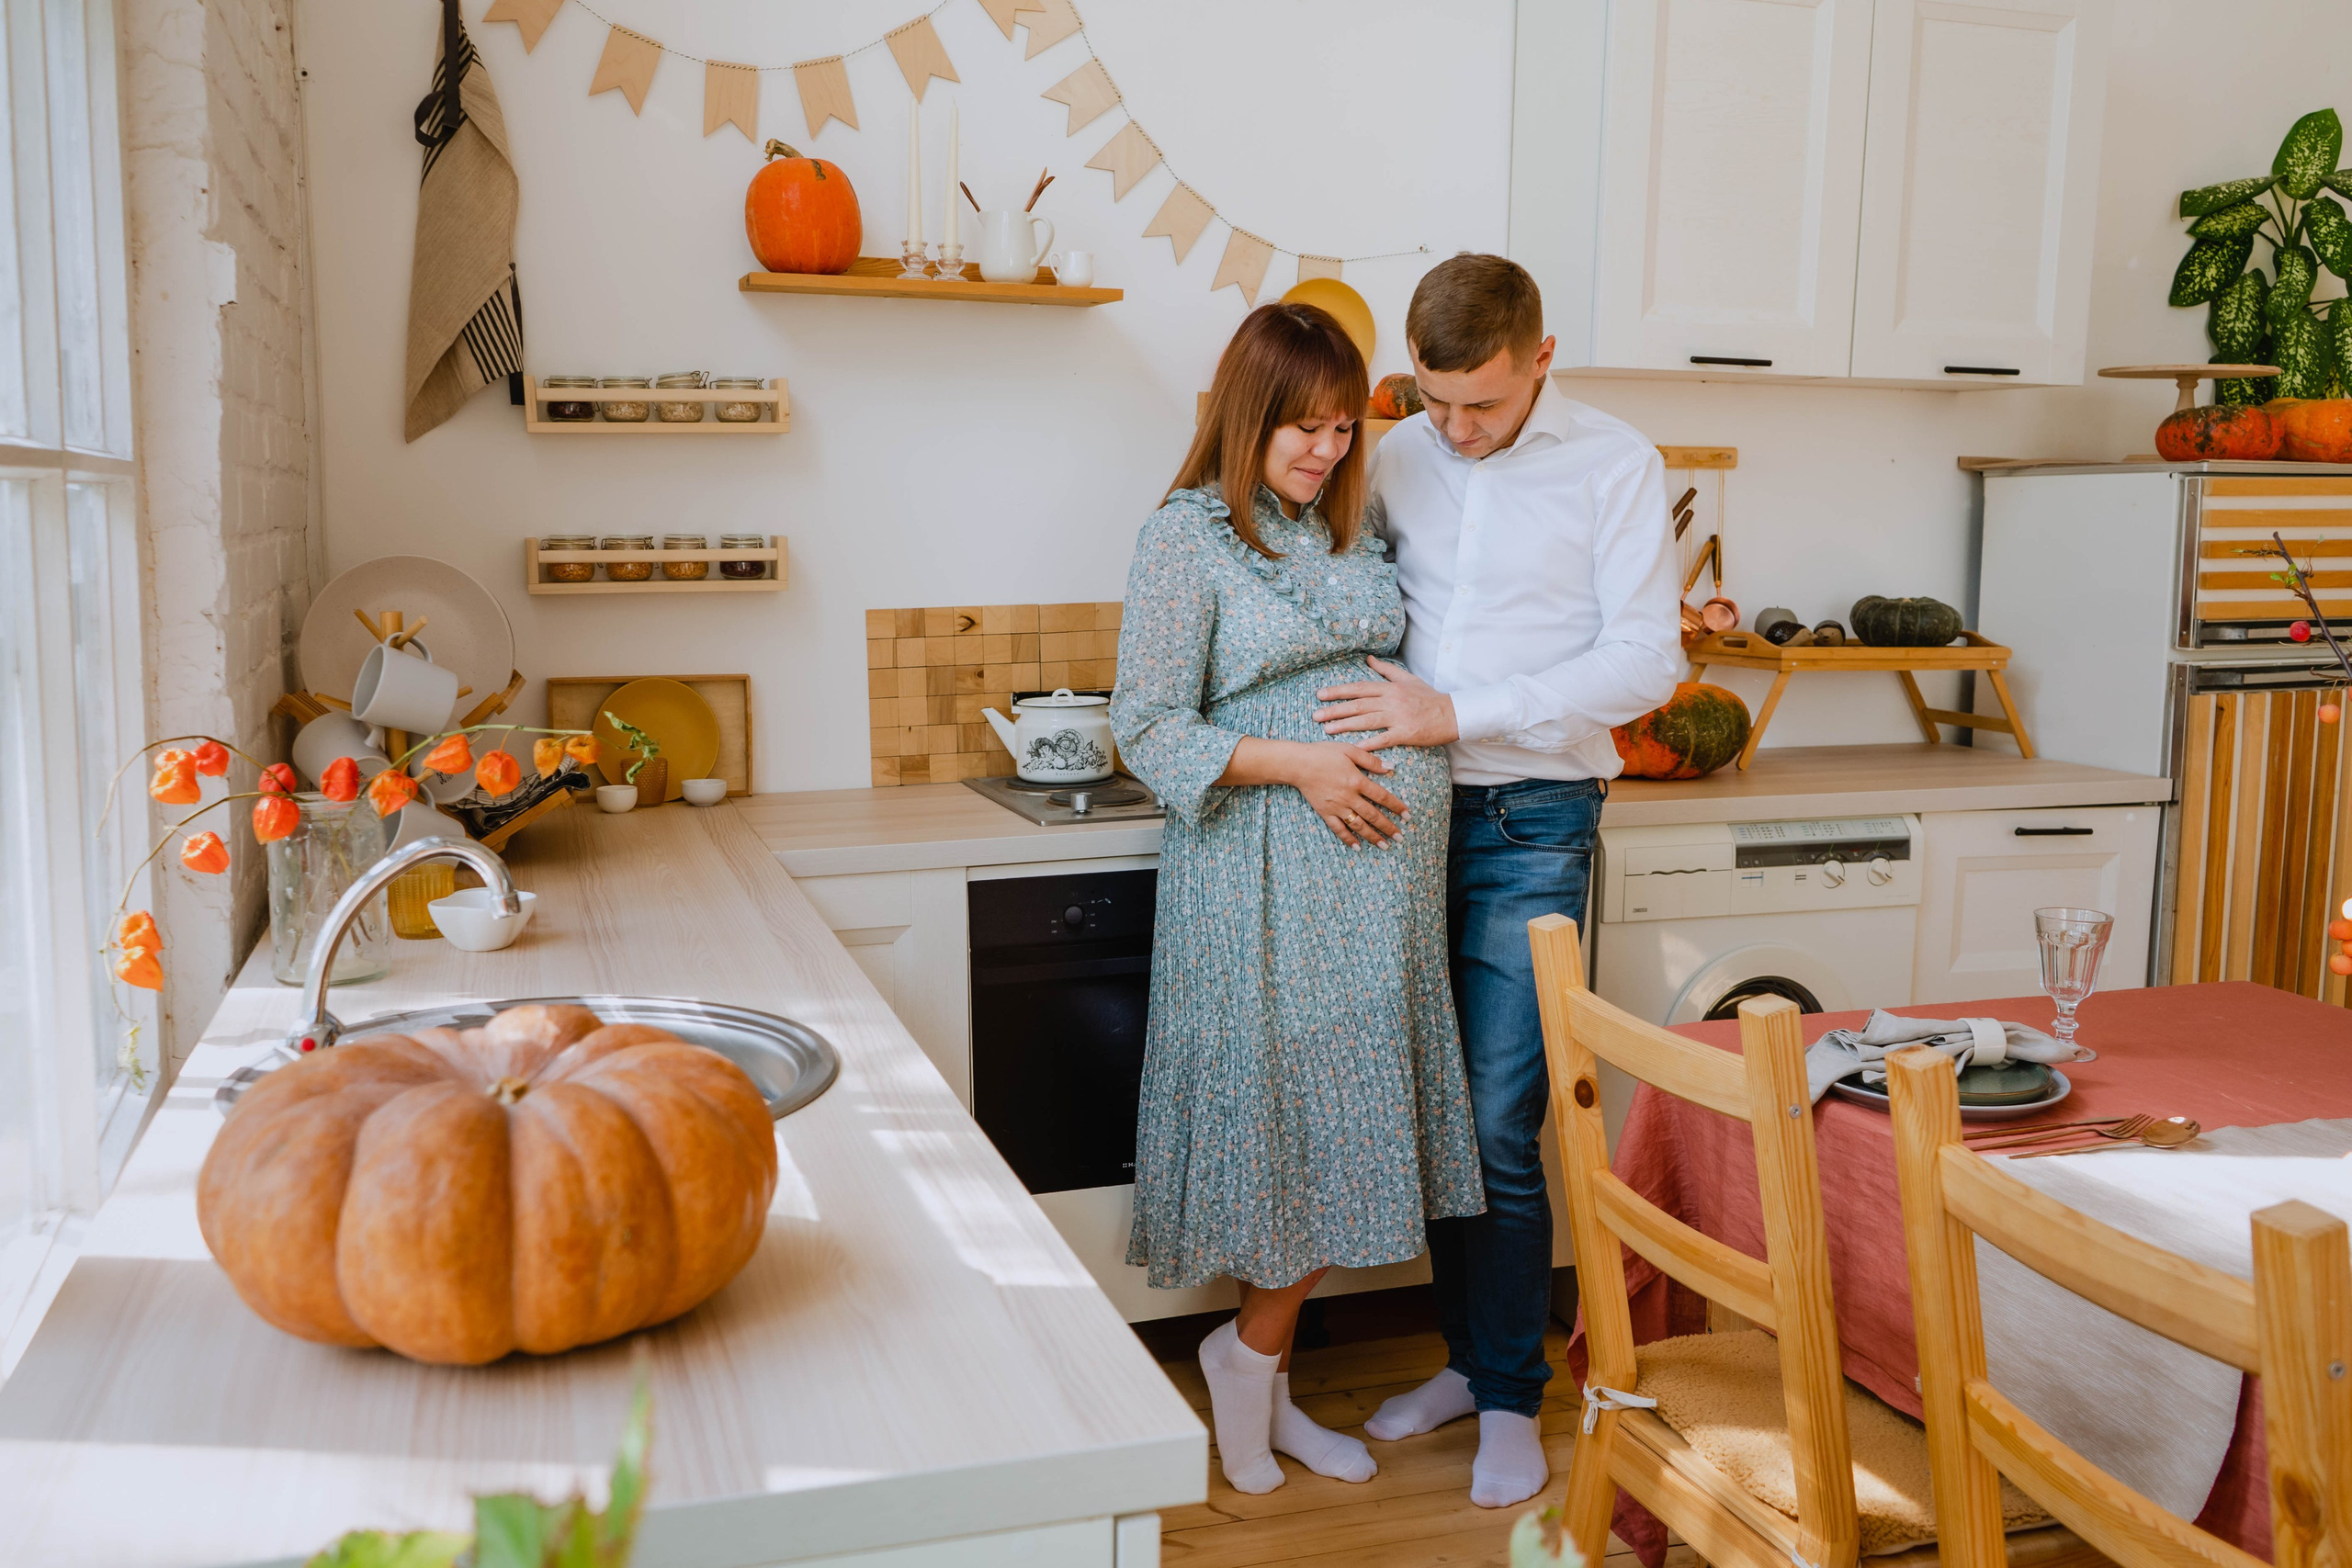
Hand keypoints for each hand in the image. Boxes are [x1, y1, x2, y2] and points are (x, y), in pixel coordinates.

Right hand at [1283, 741, 1409, 847]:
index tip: (1407, 815)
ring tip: (1384, 845)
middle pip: (1373, 815)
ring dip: (1372, 836)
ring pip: (1358, 825)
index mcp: (1357, 780)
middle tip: (1400, 837)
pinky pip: (1338, 829)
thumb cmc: (1323, 753)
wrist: (1297, 764)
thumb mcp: (1349, 750)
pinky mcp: (1325, 812)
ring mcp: (1336, 807)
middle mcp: (1349, 797)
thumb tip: (1390, 768)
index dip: (1396, 807)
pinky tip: (1357, 846)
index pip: (1382, 797)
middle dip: (1388, 827)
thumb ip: (1370, 760)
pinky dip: (1348, 839)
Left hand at [1313, 657, 1459, 749]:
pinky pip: (1384, 739)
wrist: (1453, 714)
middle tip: (1315, 715)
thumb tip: (1368, 658)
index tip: (1320, 695)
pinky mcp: (1406, 733)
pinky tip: (1354, 747)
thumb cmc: (1429, 697)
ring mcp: (1399, 717)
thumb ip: (1386, 670)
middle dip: (1335, 710)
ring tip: (1327, 730)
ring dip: (1345, 725)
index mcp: (1390, 688)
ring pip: (1366, 720)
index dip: (1338, 691)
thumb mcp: (1408, 679)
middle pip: (1358, 705)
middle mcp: (1392, 701)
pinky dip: (1369, 743)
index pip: (1359, 688)